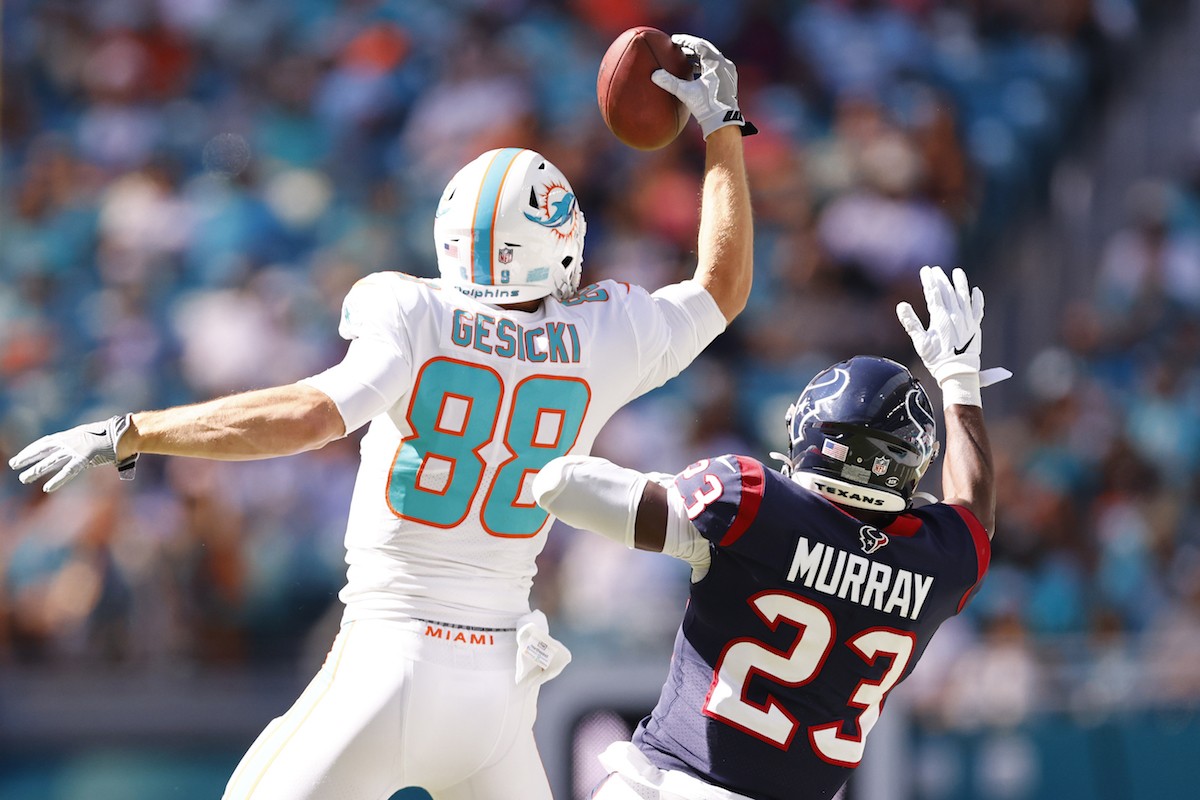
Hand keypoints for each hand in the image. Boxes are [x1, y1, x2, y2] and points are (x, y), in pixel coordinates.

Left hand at [9, 414, 137, 491]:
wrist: (128, 433)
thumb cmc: (121, 436)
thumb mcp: (102, 440)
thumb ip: (97, 449)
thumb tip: (101, 457)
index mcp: (74, 434)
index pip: (47, 441)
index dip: (34, 449)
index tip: (22, 455)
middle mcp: (71, 440)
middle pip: (44, 449)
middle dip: (28, 457)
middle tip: (14, 464)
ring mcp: (77, 449)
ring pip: (52, 461)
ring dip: (36, 470)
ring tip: (23, 478)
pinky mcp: (85, 458)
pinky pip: (68, 471)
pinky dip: (58, 479)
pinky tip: (47, 488)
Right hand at [651, 34, 756, 138]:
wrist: (722, 122)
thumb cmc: (706, 107)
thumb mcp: (686, 93)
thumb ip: (670, 82)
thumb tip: (654, 74)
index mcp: (716, 63)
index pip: (699, 45)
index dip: (685, 41)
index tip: (674, 40)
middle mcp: (725, 64)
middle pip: (706, 49)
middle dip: (691, 47)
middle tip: (678, 47)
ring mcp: (728, 72)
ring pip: (711, 58)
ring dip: (697, 57)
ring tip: (684, 59)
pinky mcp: (729, 80)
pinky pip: (715, 66)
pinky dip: (704, 65)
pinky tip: (694, 71)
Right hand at [896, 266, 1010, 405]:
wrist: (958, 372)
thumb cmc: (937, 359)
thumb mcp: (920, 342)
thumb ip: (911, 323)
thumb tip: (901, 305)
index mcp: (940, 317)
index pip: (933, 293)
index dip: (928, 280)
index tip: (925, 269)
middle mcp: (955, 315)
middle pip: (947, 292)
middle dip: (941, 279)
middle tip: (936, 269)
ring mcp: (967, 320)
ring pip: (964, 296)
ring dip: (960, 283)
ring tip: (957, 272)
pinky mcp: (975, 327)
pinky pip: (978, 309)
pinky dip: (977, 299)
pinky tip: (976, 290)